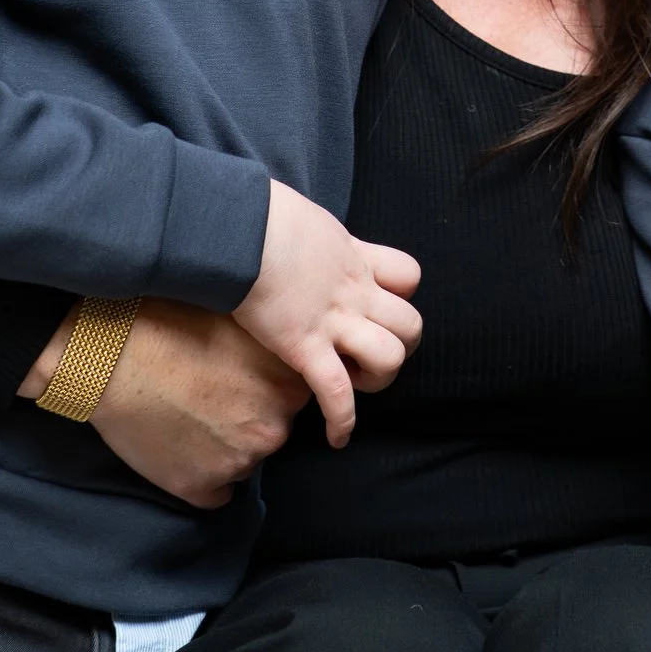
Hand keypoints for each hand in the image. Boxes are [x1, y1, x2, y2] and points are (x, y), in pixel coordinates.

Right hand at [15, 299, 307, 507]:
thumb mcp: (242, 322)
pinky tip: (179, 445)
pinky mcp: (199, 488)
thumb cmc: (172, 324)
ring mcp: (237, 463)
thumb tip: (295, 354)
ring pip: (243, 462)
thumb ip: (276, 347)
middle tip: (210, 394)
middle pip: (272, 431)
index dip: (267, 386)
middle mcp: (272, 430)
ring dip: (224, 447)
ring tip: (187, 415)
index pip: (297, 398)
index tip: (243, 377)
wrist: (109, 355)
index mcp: (289, 387)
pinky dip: (201, 475)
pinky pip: (215, 492)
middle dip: (248, 418)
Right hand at [233, 180, 422, 446]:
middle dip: (399, 345)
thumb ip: (306, 236)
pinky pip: (337, 392)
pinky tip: (337, 437)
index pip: (408, 275)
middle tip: (368, 352)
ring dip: (378, 378)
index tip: (377, 303)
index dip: (400, 293)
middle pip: (411, 325)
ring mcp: (334, 321)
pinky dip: (342, 419)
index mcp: (354, 257)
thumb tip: (286, 232)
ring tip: (354, 382)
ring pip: (390, 358)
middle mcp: (355, 292)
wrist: (240, 227)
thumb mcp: (297, 216)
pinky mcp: (305, 347)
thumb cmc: (257, 214)